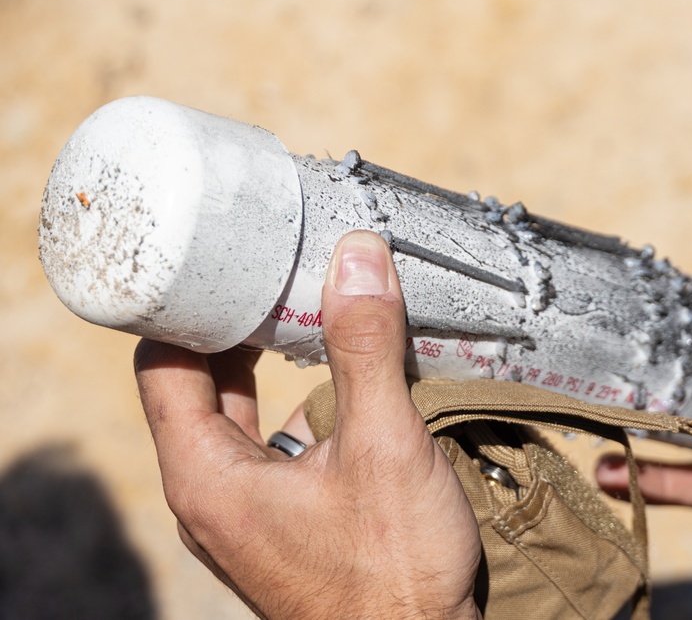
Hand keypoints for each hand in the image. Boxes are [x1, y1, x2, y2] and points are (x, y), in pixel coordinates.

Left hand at [135, 231, 481, 618]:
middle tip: (273, 275)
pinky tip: (334, 386)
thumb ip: (365, 348)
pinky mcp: (278, 525)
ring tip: (304, 314)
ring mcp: (242, 516)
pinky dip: (288, 406)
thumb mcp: (383, 445)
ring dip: (263, 366)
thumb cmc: (392, 570)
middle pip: (193, 388)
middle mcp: (209, 498)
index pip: (162, 366)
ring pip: (233, 418)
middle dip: (231, 328)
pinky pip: (265, 448)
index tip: (228, 260)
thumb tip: (356, 257)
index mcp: (206, 477)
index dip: (186, 307)